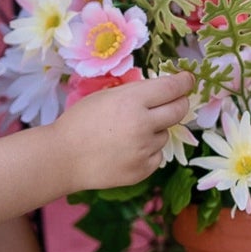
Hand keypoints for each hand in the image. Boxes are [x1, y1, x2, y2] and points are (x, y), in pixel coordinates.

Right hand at [53, 73, 193, 196]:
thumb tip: (166, 91)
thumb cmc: (80, 122)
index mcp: (132, 101)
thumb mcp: (106, 96)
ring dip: (154, 131)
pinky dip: (147, 152)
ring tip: (128, 135)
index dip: (184, 82)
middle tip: (171, 103)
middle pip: (180, 110)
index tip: (187, 81)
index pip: (173, 87)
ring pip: (165, 134)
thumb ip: (136, 93)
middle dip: (179, 104)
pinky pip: (156, 155)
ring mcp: (144, 150)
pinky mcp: (142, 170)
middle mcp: (143, 124)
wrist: (63, 158)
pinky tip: (126, 151)